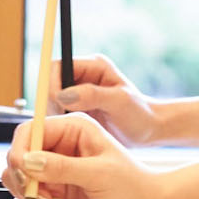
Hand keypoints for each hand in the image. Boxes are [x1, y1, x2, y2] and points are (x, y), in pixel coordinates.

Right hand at [3, 113, 168, 198]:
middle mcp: (62, 147)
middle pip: (20, 156)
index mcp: (74, 129)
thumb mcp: (98, 173)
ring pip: (21, 180)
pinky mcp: (56, 192)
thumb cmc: (133, 187)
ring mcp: (57, 171)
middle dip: (24, 179)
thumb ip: (61, 167)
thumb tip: (28, 160)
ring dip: (30, 197)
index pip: (31, 131)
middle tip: (40, 197)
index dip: (20, 151)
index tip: (22, 173)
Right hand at [48, 53, 163, 145]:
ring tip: (68, 128)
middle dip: (51, 103)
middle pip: (49, 83)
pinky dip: (56, 123)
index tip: (58, 107)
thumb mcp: (119, 102)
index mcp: (93, 66)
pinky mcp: (75, 108)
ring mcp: (77, 92)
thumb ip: (92, 95)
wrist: (148, 130)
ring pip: (49, 100)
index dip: (52, 86)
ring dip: (52, 115)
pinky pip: (55, 113)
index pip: (57, 67)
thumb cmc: (139, 114)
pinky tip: (68, 132)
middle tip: (63, 121)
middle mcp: (82, 76)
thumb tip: (63, 96)